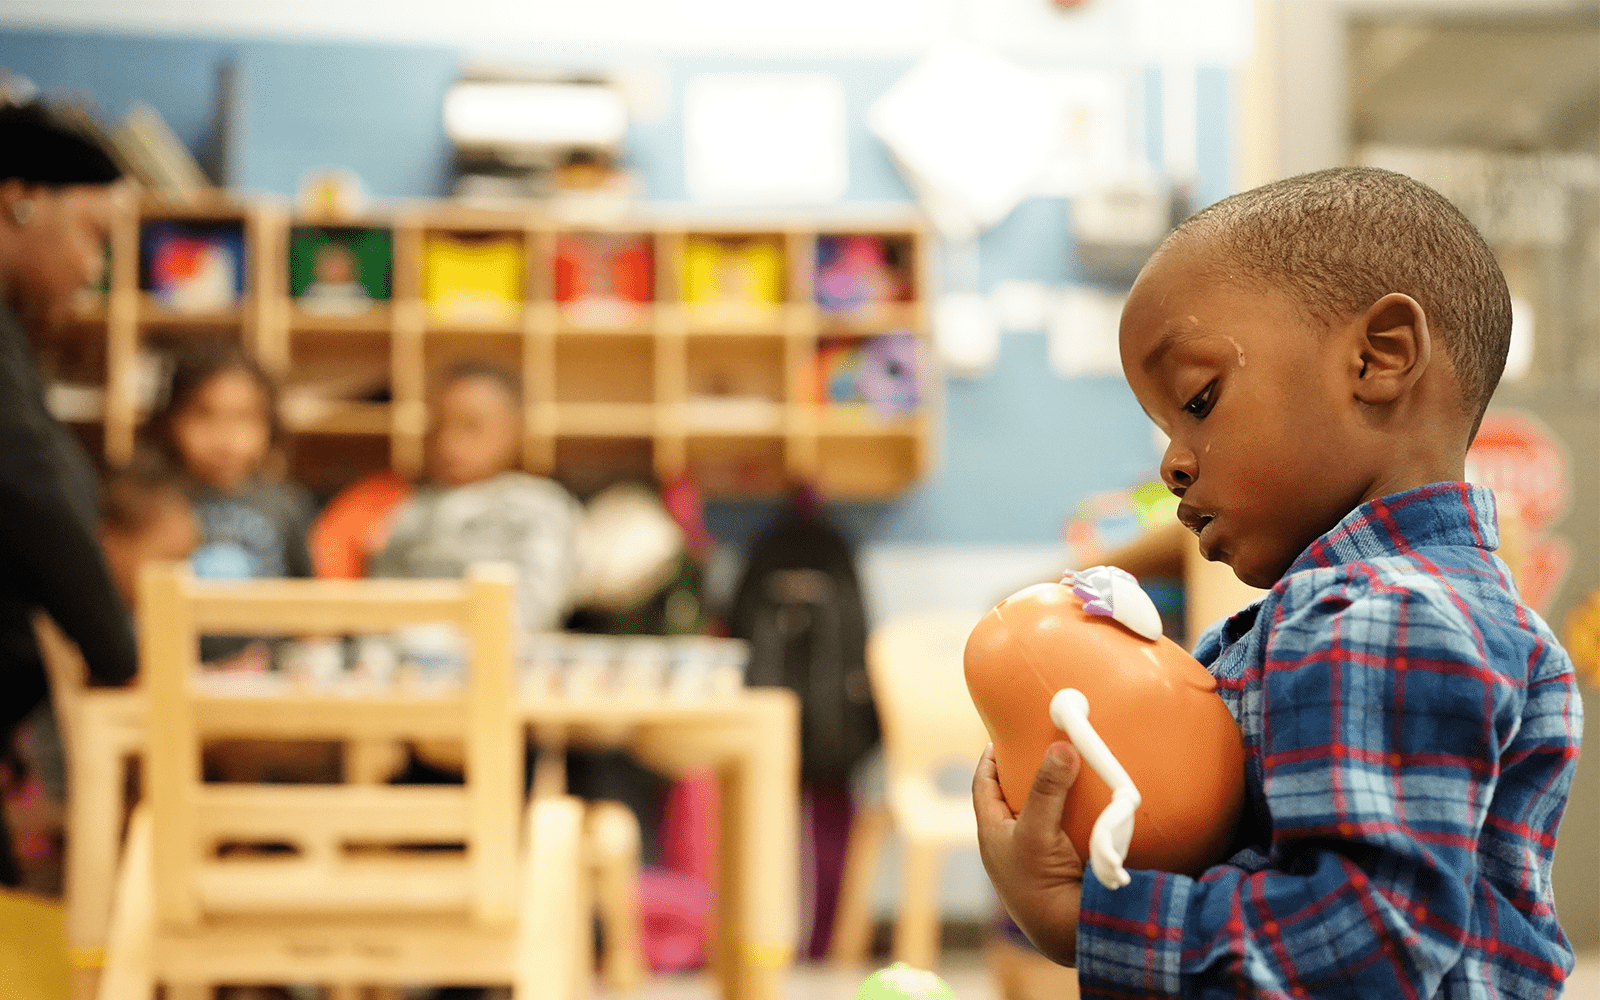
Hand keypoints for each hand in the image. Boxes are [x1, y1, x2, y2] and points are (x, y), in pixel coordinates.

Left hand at [973, 741, 1084, 966]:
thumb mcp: (1038, 831)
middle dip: (1025, 774)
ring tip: (1069, 769)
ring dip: (1053, 795)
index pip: (983, 786)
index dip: (989, 760)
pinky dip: (1072, 817)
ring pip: (1039, 816)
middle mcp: (1009, 845)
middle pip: (1012, 799)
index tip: (1000, 738)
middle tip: (1043, 748)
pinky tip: (1091, 805)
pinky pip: (1062, 833)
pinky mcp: (1058, 868)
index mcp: (992, 834)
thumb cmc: (1039, 884)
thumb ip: (1048, 789)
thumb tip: (1061, 746)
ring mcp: (1033, 858)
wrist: (1065, 933)